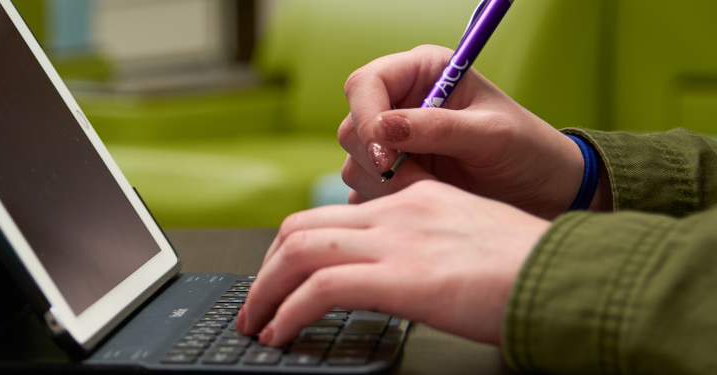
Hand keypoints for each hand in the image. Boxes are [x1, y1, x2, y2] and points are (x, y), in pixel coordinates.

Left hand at [235, 180, 549, 345]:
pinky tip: (282, 333)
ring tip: (256, 323)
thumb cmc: (537, 269)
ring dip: (266, 290)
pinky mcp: (400, 276)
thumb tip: (406, 278)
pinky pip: (319, 289)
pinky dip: (288, 311)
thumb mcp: (474, 243)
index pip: (333, 214)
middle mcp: (399, 212)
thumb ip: (431, 249)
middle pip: (301, 227)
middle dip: (268, 267)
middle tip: (257, 301)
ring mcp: (397, 241)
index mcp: (417, 199)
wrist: (572, 276)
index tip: (283, 275)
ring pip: (299, 252)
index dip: (296, 247)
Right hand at [337, 45, 607, 218]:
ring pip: (354, 164)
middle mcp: (399, 104)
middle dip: (377, 160)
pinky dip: (386, 204)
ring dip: (385, 187)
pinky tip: (422, 208)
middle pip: (352, 127)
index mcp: (422, 73)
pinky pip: (363, 193)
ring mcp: (392, 144)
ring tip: (434, 194)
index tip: (387, 156)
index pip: (365, 84)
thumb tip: (381, 128)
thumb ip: (437, 128)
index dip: (366, 117)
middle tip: (417, 183)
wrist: (543, 193)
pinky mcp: (391, 179)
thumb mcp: (490, 135)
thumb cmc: (527, 151)